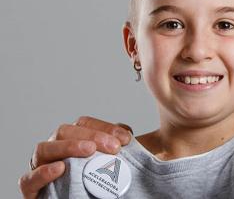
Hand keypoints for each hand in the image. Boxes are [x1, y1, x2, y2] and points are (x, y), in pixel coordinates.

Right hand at [18, 116, 132, 198]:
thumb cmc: (96, 182)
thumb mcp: (108, 161)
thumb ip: (113, 146)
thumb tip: (126, 133)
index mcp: (71, 140)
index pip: (83, 124)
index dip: (104, 127)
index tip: (126, 139)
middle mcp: (53, 151)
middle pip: (64, 131)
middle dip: (91, 135)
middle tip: (114, 147)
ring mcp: (39, 168)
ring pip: (43, 149)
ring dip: (68, 146)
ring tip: (90, 150)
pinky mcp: (31, 189)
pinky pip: (28, 180)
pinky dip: (42, 173)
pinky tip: (60, 168)